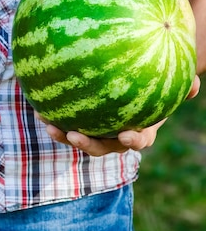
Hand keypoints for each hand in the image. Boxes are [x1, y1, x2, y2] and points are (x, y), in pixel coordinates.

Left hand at [41, 75, 200, 156]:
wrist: (133, 85)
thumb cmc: (152, 83)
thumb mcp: (166, 83)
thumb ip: (180, 85)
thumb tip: (197, 83)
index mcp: (140, 129)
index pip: (139, 139)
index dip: (133, 140)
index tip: (126, 135)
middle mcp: (116, 135)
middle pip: (103, 147)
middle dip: (88, 145)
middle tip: (74, 135)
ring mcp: (97, 130)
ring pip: (80, 138)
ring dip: (64, 135)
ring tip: (48, 124)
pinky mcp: (81, 121)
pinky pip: (67, 121)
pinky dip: (54, 117)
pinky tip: (39, 105)